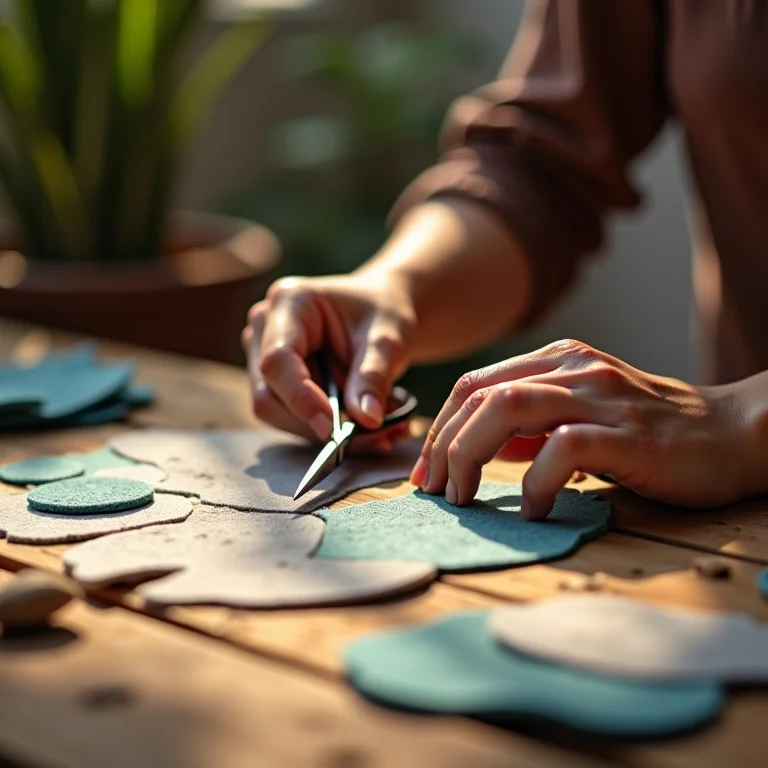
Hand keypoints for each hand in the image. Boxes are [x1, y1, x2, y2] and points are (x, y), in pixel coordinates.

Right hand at [242, 273, 415, 450]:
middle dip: (314, 423)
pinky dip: (325, 430)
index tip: (331, 428)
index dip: (300, 398)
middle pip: (269, 394)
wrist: (382, 313)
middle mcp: (265, 327)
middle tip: (370, 437)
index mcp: (290, 302)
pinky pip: (288, 417)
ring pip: (275, 412)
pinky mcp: (273, 380)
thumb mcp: (388, 340)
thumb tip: (367, 419)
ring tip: (379, 433)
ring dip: (322, 432)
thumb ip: (374, 377)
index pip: (278, 361)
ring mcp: (263, 354)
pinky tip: (364, 429)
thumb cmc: (383, 313)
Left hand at [410, 339, 749, 518]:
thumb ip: (530, 426)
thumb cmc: (650, 432)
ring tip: (465, 498)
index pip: (473, 385)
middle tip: (436, 491)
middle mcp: (573, 369)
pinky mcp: (629, 434)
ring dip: (470, 455)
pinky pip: (564, 448)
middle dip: (443, 444)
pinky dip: (536, 481)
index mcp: (556, 361)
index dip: (439, 429)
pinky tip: (533, 509)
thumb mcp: (579, 417)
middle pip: (478, 394)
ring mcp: (601, 397)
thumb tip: (474, 448)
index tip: (426, 472)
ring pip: (507, 407)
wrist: (734, 433)